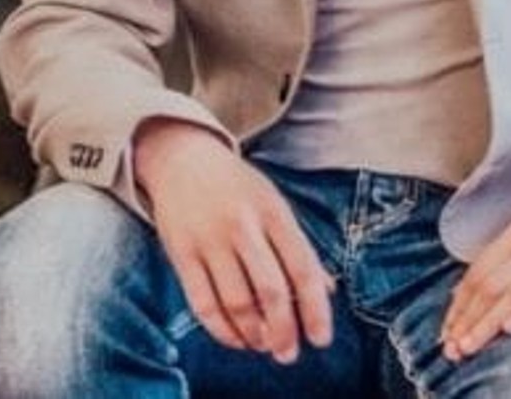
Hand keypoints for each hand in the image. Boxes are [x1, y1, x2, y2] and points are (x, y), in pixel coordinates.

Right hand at [132, 119, 334, 363]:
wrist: (182, 157)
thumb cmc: (237, 186)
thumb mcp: (275, 205)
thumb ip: (299, 247)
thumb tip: (328, 289)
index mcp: (273, 212)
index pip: (302, 267)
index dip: (315, 307)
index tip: (321, 338)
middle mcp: (243, 226)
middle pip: (270, 290)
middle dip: (284, 329)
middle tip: (289, 354)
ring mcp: (209, 240)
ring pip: (236, 302)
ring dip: (254, 333)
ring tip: (265, 345)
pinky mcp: (181, 253)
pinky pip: (202, 303)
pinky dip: (221, 330)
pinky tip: (236, 339)